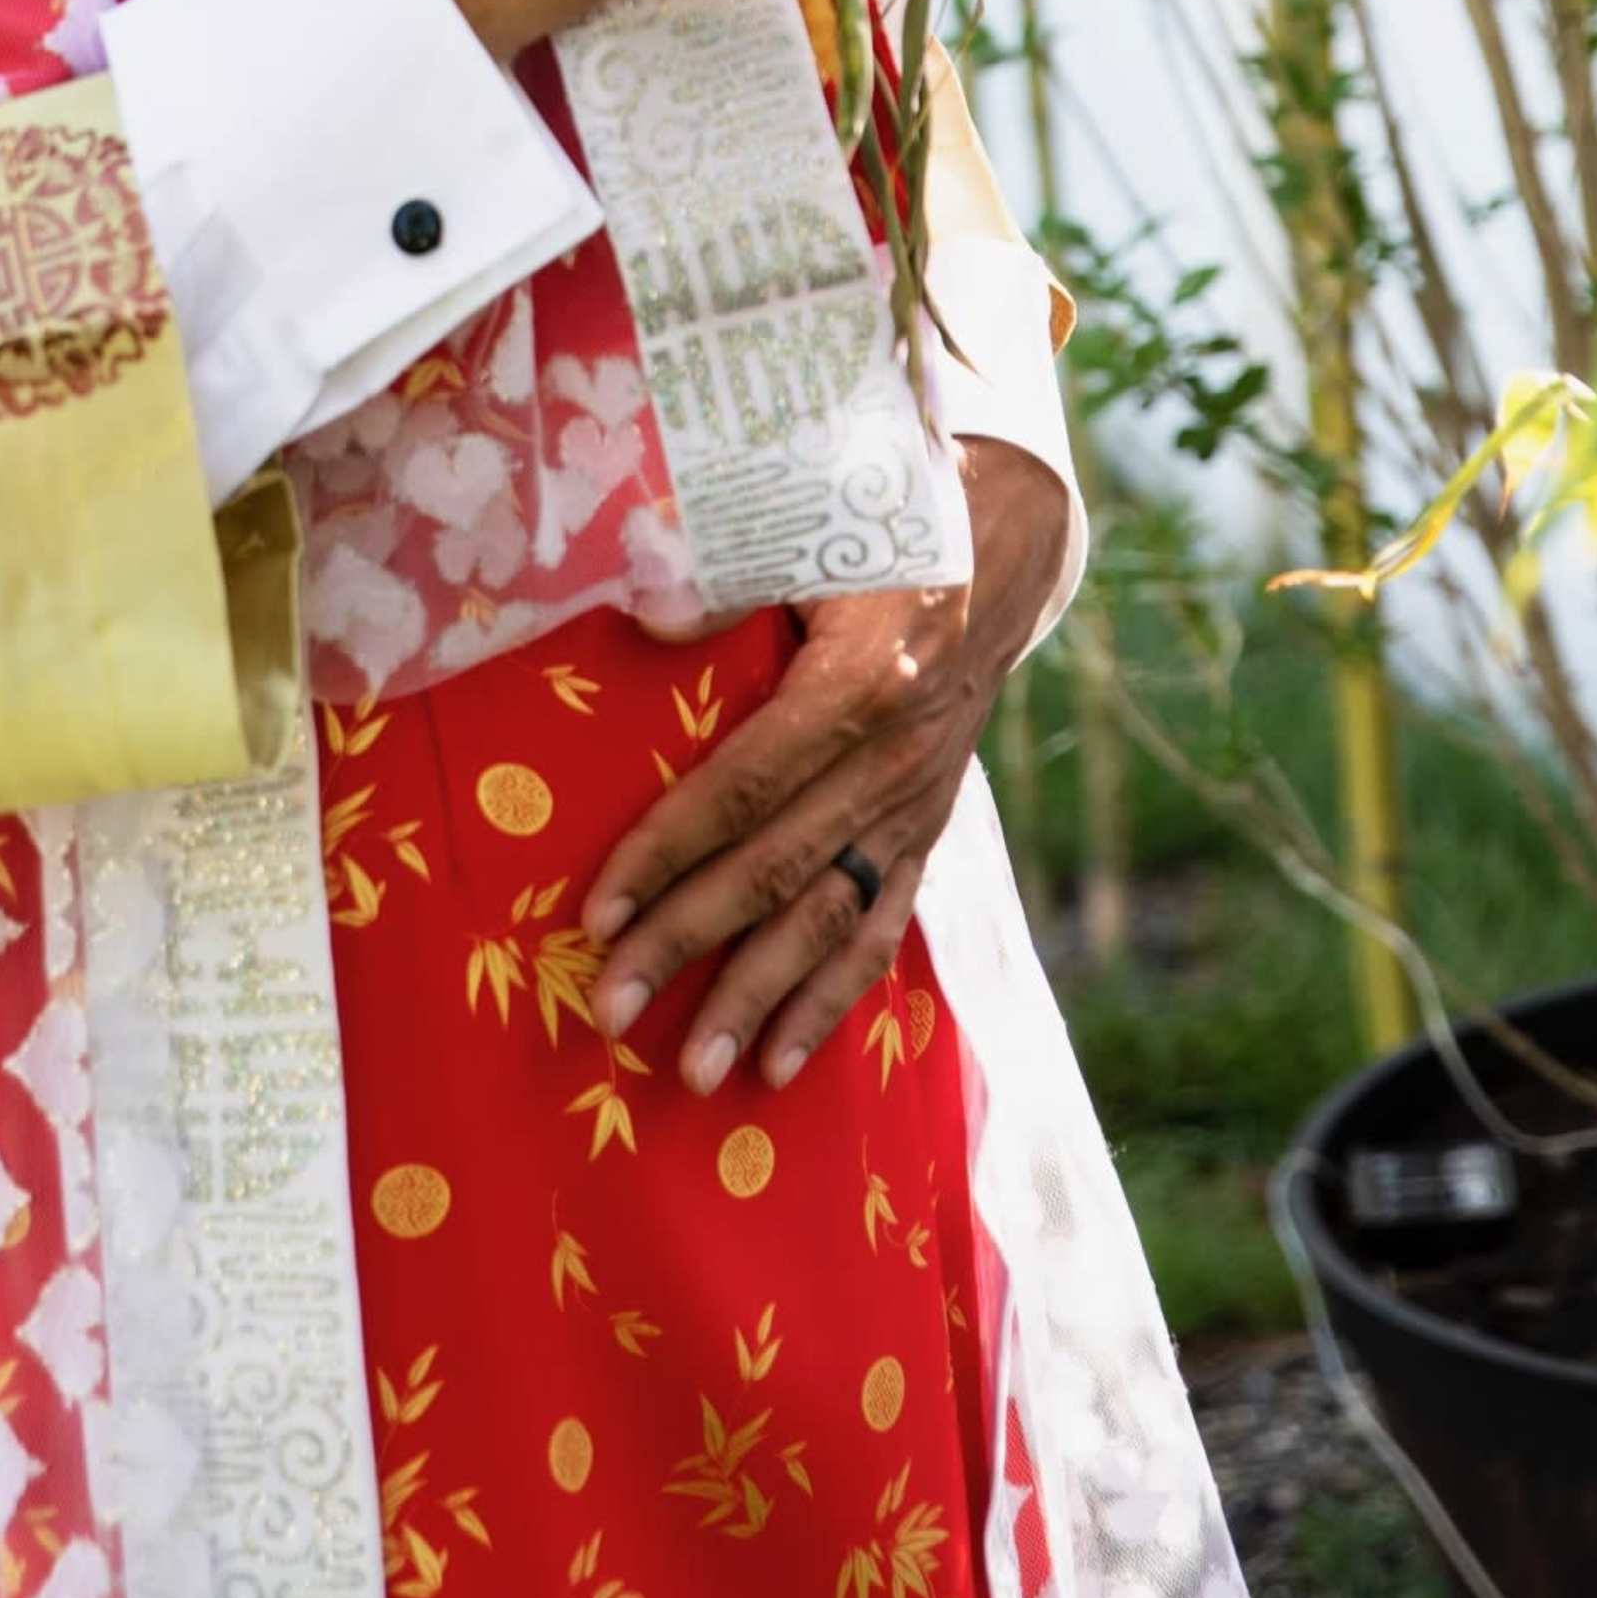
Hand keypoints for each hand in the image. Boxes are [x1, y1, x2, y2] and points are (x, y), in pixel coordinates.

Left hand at [577, 444, 1079, 1089]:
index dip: (668, 851)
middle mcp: (893, 762)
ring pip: (831, 919)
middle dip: (691, 947)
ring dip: (760, 998)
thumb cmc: (877, 529)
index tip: (598, 913)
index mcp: (857, 683)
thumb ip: (727, 576)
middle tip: (613, 1011)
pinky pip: (882, 930)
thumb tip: (649, 615)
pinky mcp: (929, 834)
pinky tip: (782, 1060)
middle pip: (777, 870)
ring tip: (695, 1071)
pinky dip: (834, 1001)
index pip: (745, 787)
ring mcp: (917, 808)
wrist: (999, 550)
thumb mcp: (808, 526)